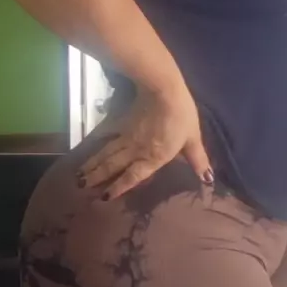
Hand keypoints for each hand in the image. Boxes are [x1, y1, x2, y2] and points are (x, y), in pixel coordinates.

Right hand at [76, 85, 213, 199]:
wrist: (162, 90)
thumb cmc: (181, 115)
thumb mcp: (193, 138)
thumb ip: (197, 159)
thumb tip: (207, 179)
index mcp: (153, 158)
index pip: (133, 177)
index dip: (119, 187)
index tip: (104, 197)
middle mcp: (135, 150)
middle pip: (113, 167)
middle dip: (97, 178)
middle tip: (81, 187)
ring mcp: (125, 135)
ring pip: (106, 153)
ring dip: (93, 165)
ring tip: (79, 175)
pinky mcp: (121, 120)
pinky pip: (106, 133)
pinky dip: (97, 140)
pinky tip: (88, 144)